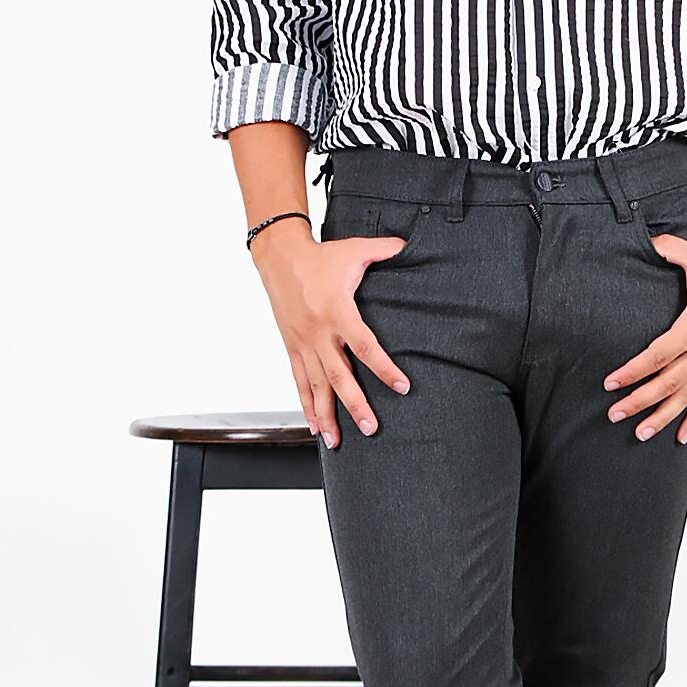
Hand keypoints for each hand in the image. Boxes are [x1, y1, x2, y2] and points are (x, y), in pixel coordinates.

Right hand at [250, 218, 410, 445]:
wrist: (278, 256)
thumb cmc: (319, 256)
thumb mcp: (354, 250)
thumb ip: (383, 250)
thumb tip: (407, 245)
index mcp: (338, 312)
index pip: (365, 347)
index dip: (384, 369)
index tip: (402, 387)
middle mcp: (319, 333)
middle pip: (339, 376)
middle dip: (356, 405)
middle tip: (371, 428)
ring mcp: (302, 343)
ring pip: (316, 386)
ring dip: (327, 415)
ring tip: (337, 441)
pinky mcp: (292, 347)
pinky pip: (299, 381)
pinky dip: (306, 405)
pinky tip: (314, 425)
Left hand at [603, 239, 686, 442]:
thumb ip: (670, 249)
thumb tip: (648, 241)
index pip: (658, 355)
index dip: (633, 371)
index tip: (611, 384)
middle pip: (668, 383)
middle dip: (640, 400)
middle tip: (615, 415)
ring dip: (663, 416)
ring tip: (641, 433)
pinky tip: (681, 436)